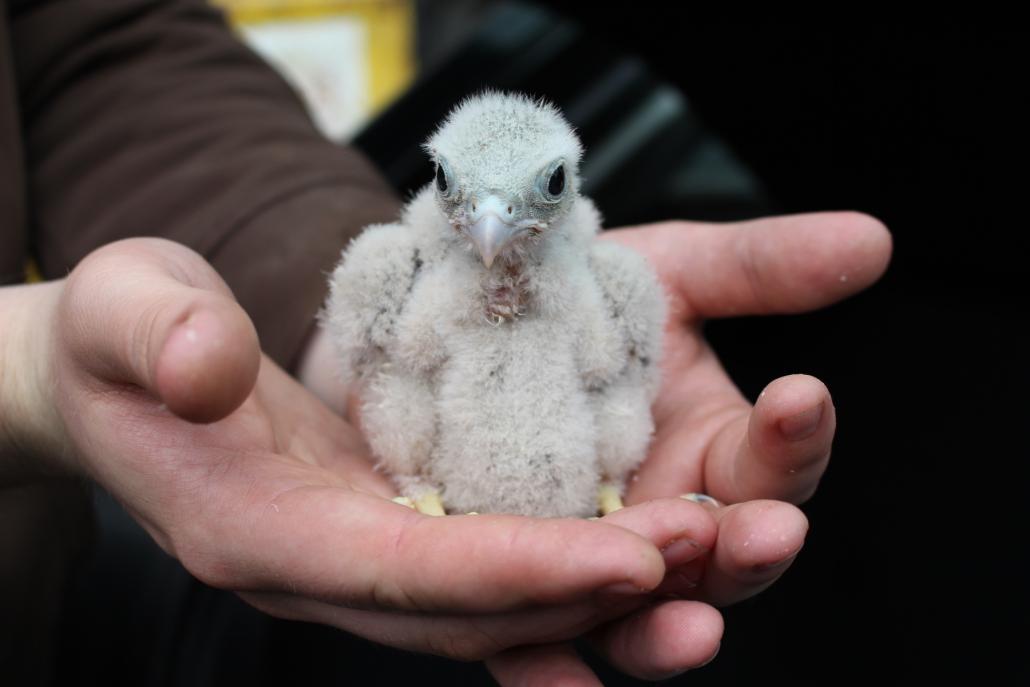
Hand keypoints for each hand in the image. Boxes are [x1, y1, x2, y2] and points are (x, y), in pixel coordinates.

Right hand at [4, 238, 726, 659]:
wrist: (119, 382)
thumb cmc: (122, 342)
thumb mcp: (123, 311)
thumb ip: (158, 335)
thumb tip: (208, 365)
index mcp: (255, 528)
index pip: (401, 572)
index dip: (517, 572)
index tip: (631, 559)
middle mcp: (317, 566)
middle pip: (469, 608)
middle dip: (591, 588)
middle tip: (712, 547)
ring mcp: (356, 557)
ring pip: (491, 602)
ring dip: (597, 584)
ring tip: (707, 544)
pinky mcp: (387, 530)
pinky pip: (487, 567)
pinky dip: (562, 561)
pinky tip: (641, 541)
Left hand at [486, 212, 891, 683]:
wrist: (474, 311)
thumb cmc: (584, 296)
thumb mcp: (669, 271)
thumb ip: (761, 268)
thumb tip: (870, 240)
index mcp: (712, 456)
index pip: (771, 465)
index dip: (791, 439)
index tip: (800, 396)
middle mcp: (662, 521)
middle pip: (721, 561)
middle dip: (747, 549)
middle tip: (765, 529)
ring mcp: (590, 564)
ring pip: (638, 618)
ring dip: (666, 627)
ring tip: (689, 627)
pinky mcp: (515, 590)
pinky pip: (533, 642)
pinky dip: (548, 670)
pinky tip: (559, 684)